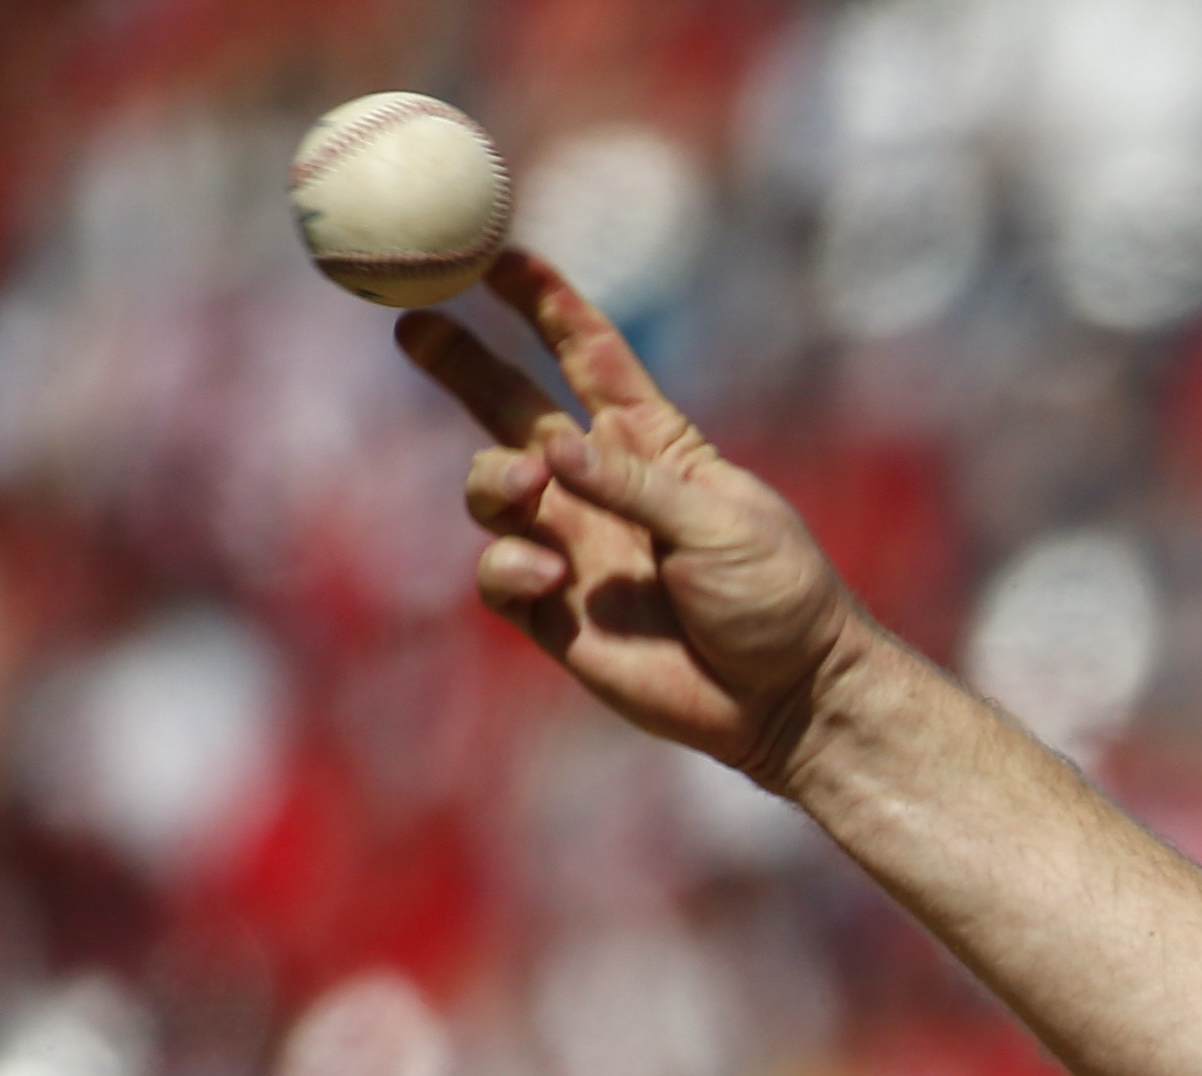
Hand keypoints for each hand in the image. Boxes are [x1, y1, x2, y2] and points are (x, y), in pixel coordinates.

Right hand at [397, 250, 859, 783]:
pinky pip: (498, 572)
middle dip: (460, 359)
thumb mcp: (721, 525)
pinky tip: (549, 573)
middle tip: (414, 321)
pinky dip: (508, 563)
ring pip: (491, 488)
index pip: (589, 356)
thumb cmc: (778, 598)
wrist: (788, 699)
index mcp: (652, 444)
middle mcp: (600, 486)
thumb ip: (633, 484)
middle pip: (510, 404)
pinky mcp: (554, 612)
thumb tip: (549, 446)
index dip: (543, 303)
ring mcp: (572, 546)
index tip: (497, 252)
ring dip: (492, 479)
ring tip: (525, 487)